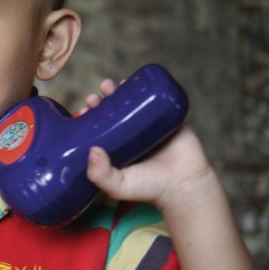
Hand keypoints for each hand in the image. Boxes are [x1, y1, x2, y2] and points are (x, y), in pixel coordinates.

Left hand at [82, 78, 216, 211]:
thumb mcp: (118, 186)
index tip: (84, 109)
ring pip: (132, 104)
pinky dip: (147, 90)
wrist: (184, 186)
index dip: (90, 116)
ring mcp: (148, 125)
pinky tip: (137, 81)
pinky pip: (156, 100)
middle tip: (95, 97)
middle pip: (113, 112)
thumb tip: (92, 150)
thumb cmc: (149, 188)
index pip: (99, 127)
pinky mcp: (167, 119)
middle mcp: (130, 134)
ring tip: (110, 85)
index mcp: (116, 147)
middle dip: (102, 101)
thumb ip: (100, 174)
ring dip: (121, 91)